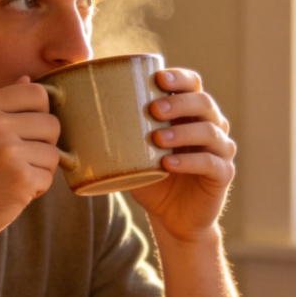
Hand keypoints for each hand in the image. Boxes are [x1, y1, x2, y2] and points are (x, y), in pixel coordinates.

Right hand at [0, 79, 60, 246]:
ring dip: (40, 169)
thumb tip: (29, 80)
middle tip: (20, 161)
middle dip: (43, 144)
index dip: (41, 113)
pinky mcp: (21, 179)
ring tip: (12, 178)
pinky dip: (37, 189)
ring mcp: (8, 152)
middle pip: (51, 123)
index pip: (37, 92)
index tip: (29, 131)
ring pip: (54, 153)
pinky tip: (12, 193)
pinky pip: (49, 177)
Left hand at [129, 67, 236, 240]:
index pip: (193, 84)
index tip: (157, 78)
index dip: (179, 78)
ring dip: (183, 132)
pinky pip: (211, 163)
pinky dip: (190, 162)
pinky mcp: (223, 175)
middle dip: (179, 102)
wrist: (172, 218)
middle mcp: (212, 126)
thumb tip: (72, 112)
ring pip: (210, 131)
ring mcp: (221, 150)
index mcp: (190, 113)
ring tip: (157, 138)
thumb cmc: (151, 178)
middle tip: (153, 109)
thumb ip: (115, 132)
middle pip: (203, 103)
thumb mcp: (131, 153)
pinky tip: (168, 164)